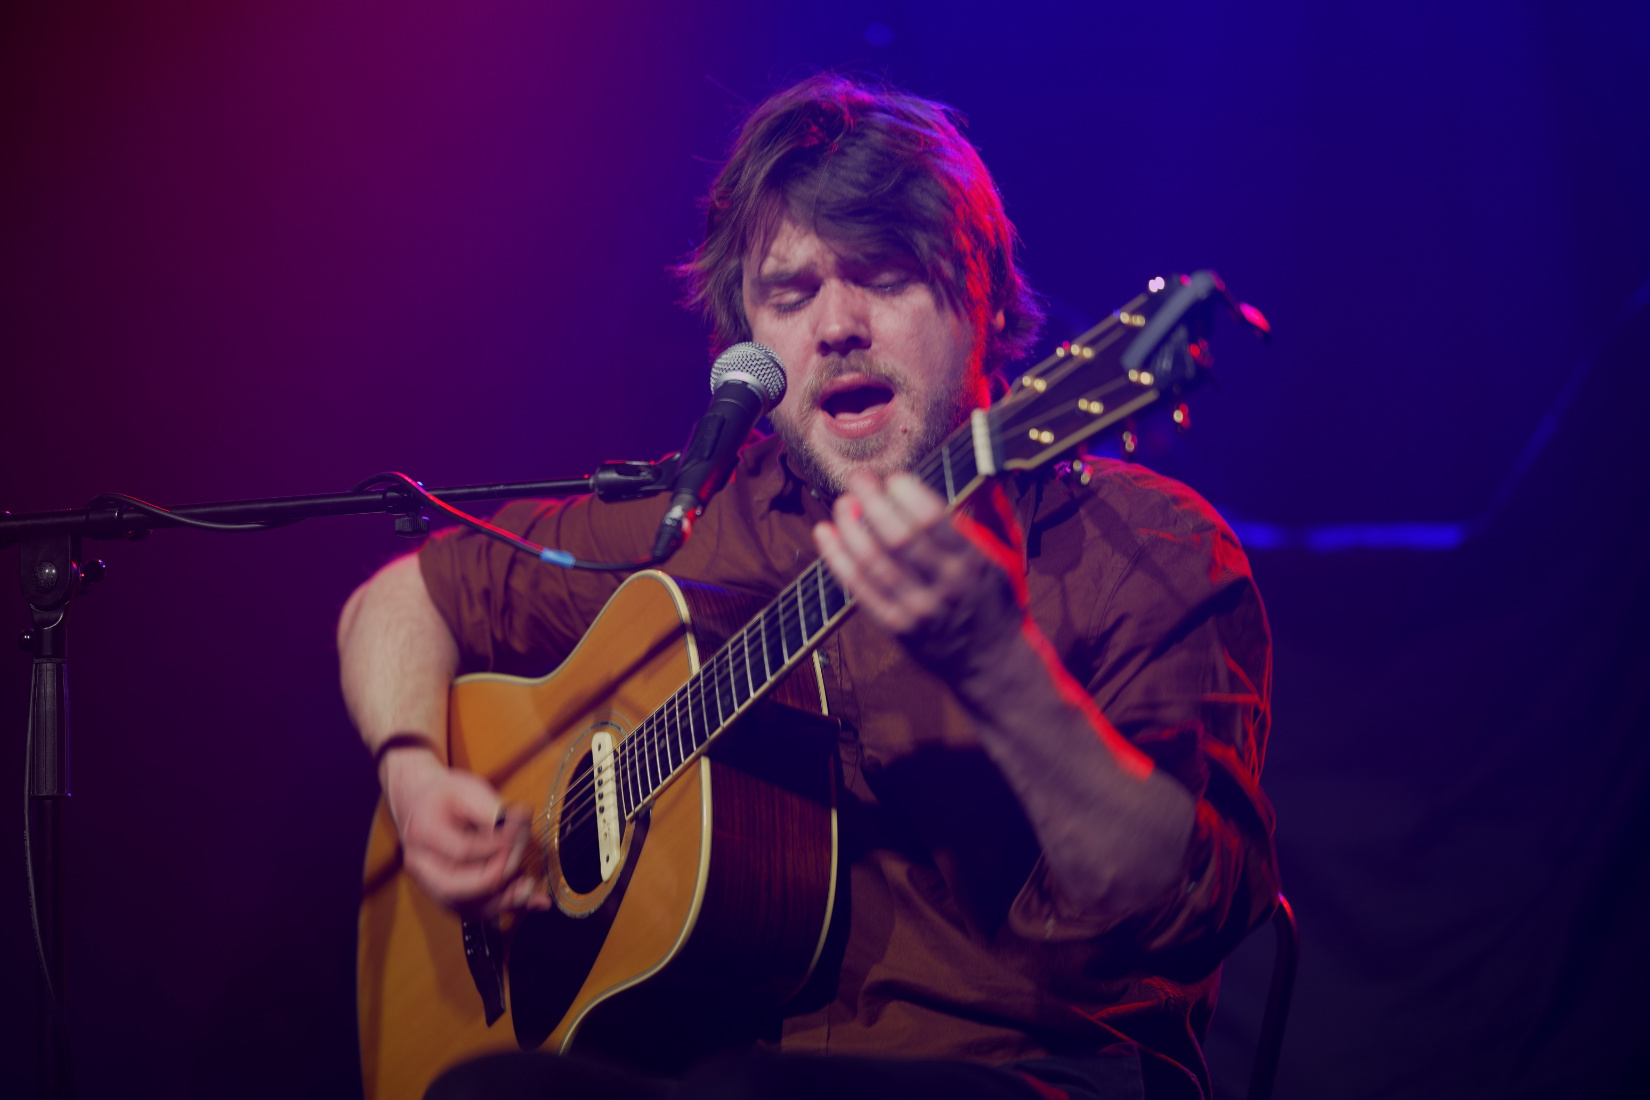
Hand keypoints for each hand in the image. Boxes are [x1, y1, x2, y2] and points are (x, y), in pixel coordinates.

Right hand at [380, 747, 549, 915]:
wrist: (422, 806)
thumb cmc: (444, 797)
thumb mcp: (468, 789)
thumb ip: (492, 808)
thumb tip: (520, 822)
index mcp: (423, 833)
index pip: (462, 851)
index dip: (496, 845)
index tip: (519, 831)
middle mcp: (422, 866)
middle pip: (457, 887)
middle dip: (498, 874)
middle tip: (520, 851)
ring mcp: (431, 885)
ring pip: (467, 907)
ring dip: (503, 899)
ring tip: (529, 884)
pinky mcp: (448, 896)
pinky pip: (476, 911)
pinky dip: (505, 906)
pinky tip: (531, 899)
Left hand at [813, 470, 1026, 680]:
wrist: (991, 662)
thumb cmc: (994, 601)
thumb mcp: (1003, 558)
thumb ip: (987, 517)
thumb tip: (981, 470)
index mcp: (972, 562)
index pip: (933, 521)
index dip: (907, 495)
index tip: (894, 478)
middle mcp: (945, 585)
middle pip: (898, 538)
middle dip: (873, 503)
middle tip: (859, 480)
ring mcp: (918, 609)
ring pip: (874, 564)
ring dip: (851, 529)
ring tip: (842, 504)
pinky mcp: (897, 627)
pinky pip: (860, 590)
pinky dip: (838, 559)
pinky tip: (826, 535)